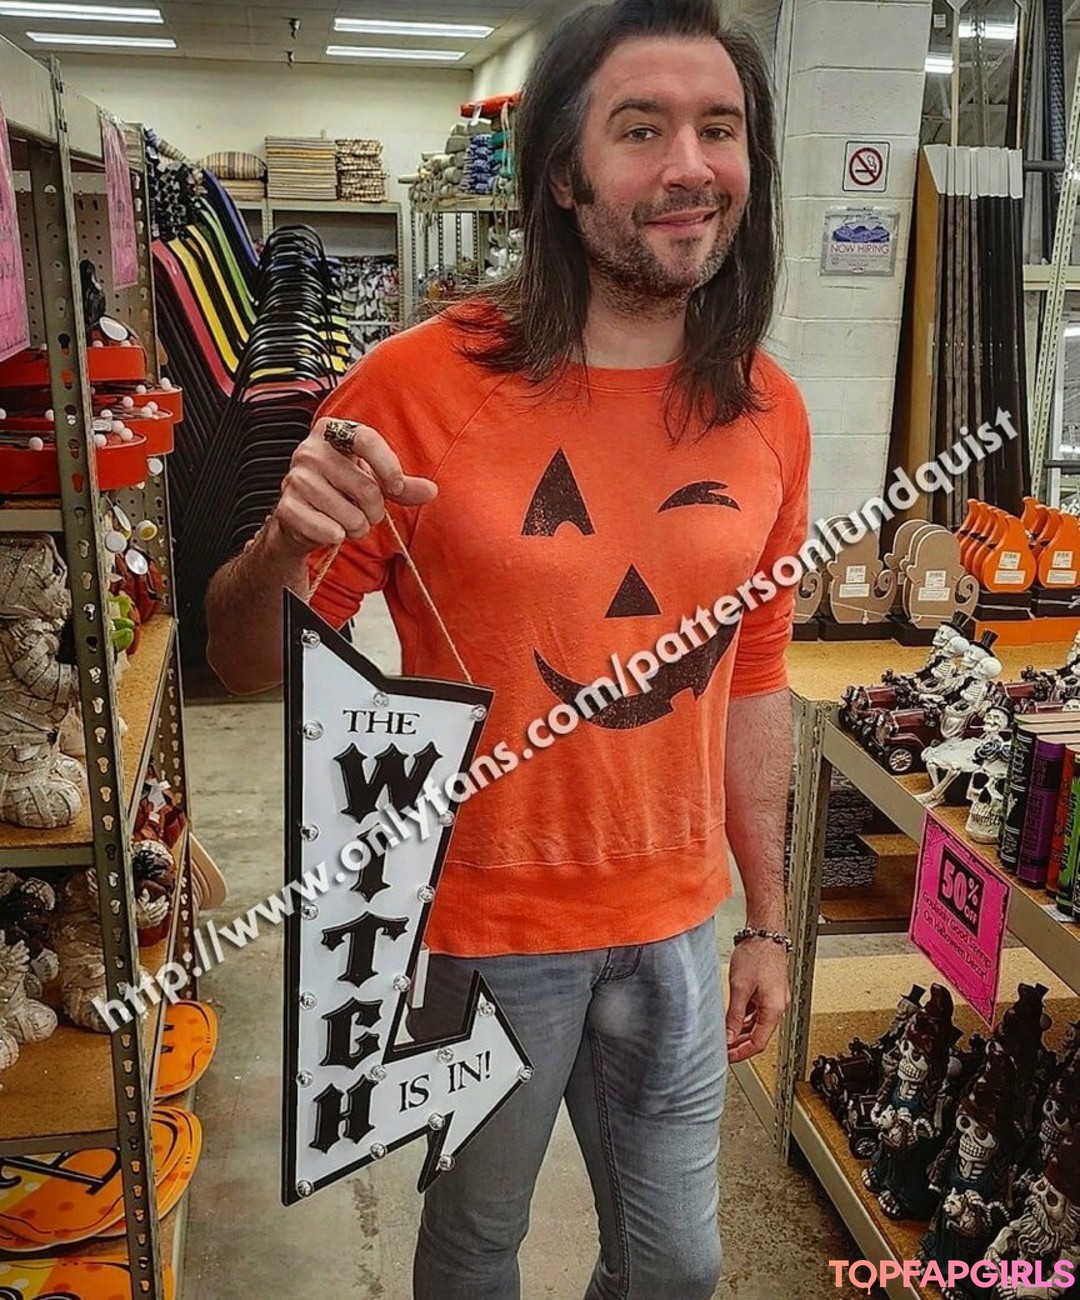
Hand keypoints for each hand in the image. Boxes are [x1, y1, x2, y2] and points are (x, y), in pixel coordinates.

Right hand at [268, 417, 437, 559]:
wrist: (302, 517)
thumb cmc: (341, 492)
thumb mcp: (374, 482)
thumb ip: (402, 486)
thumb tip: (431, 491)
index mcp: (332, 432)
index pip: (366, 439)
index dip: (388, 466)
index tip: (396, 487)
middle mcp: (310, 450)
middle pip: (365, 486)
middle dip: (374, 510)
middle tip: (365, 512)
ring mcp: (295, 478)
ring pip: (349, 515)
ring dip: (356, 528)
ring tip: (346, 520)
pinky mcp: (287, 508)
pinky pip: (329, 531)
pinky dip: (337, 537)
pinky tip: (331, 530)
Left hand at [725, 939, 789, 1063]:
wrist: (765, 934)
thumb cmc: (756, 954)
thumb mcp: (740, 988)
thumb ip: (734, 1015)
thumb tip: (728, 1036)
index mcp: (774, 1009)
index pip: (758, 1043)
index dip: (741, 1053)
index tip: (728, 1058)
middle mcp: (777, 1007)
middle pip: (759, 1036)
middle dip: (740, 1045)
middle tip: (723, 1050)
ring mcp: (774, 999)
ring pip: (757, 1025)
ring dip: (742, 1033)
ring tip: (724, 1037)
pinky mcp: (769, 992)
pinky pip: (757, 1013)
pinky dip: (745, 1019)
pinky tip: (732, 1020)